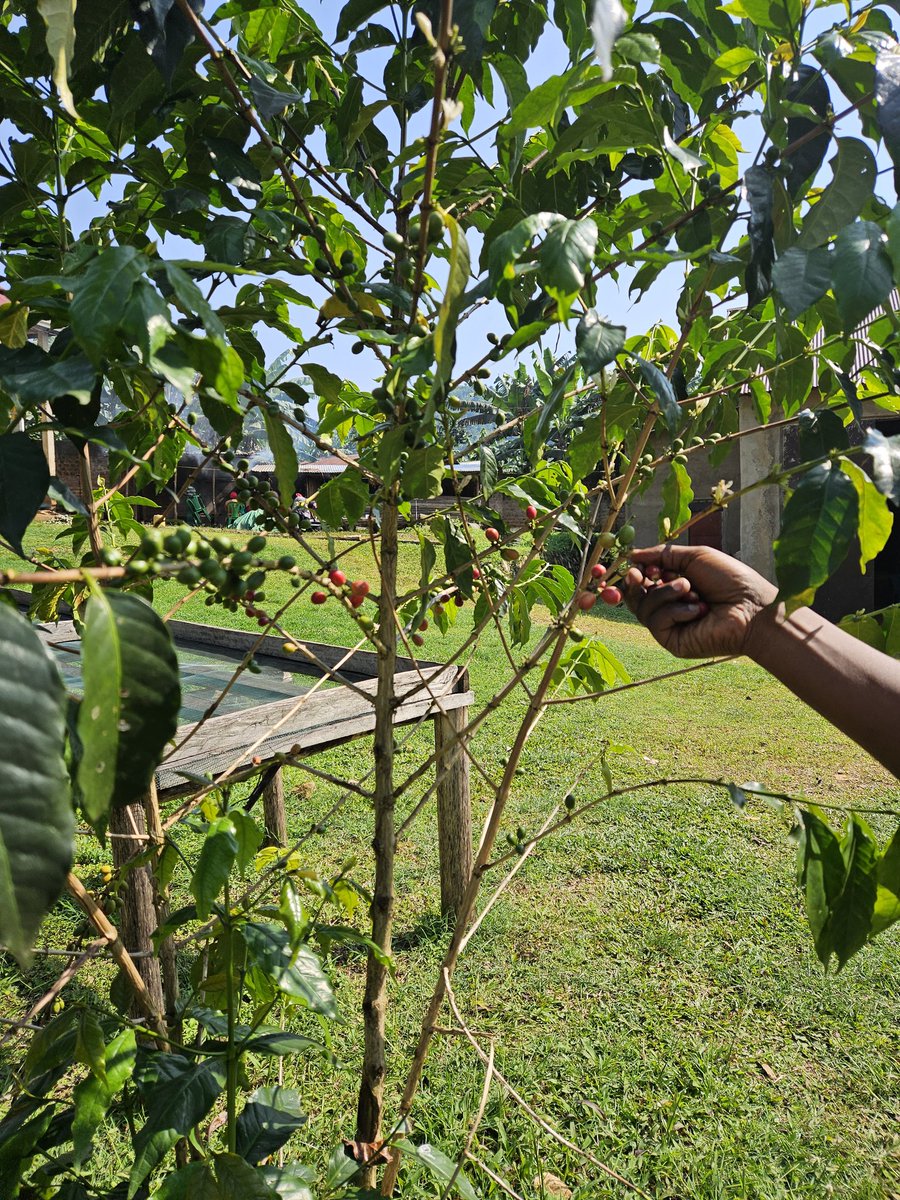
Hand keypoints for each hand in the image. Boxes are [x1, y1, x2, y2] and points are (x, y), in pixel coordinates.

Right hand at [622, 544, 777, 658]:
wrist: (752, 607)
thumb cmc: (730, 580)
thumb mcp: (695, 558)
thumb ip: (663, 555)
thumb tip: (632, 555)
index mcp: (676, 588)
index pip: (643, 583)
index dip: (636, 574)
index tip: (636, 565)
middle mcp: (671, 608)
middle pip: (636, 598)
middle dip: (637, 584)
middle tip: (643, 574)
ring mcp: (671, 627)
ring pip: (644, 608)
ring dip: (665, 592)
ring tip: (690, 588)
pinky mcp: (673, 643)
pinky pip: (656, 622)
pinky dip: (674, 610)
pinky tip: (697, 609)